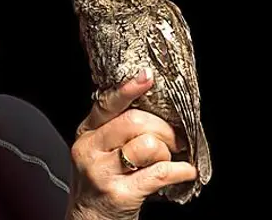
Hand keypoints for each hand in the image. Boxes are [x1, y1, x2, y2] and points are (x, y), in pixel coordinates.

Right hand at [66, 67, 197, 219]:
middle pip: (134, 122)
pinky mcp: (119, 193)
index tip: (147, 77)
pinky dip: (181, 171)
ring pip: (148, 145)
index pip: (107, 104)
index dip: (128, 89)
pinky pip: (160, 173)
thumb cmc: (99, 184)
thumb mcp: (98, 152)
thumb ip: (114, 130)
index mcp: (86, 133)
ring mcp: (102, 172)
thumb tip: (152, 109)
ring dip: (168, 153)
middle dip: (164, 129)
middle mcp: (90, 149)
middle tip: (176, 140)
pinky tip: (185, 172)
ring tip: (167, 161)